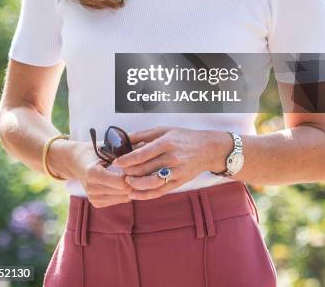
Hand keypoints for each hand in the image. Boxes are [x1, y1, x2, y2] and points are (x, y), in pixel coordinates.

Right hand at [70, 141, 144, 207]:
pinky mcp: (96, 203)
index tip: (139, 166)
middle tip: (144, 172)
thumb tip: (145, 143)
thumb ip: (125, 147)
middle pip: (123, 191)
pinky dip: (125, 193)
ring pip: (123, 198)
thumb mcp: (107, 146)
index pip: (121, 181)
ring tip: (138, 176)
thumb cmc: (94, 150)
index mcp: (93, 173)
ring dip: (132, 188)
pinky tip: (127, 183)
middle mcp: (91, 188)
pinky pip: (119, 201)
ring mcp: (93, 198)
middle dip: (135, 182)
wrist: (76, 162)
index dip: (132, 174)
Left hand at [113, 127, 232, 199]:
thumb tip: (125, 139)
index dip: (127, 159)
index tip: (116, 162)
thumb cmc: (184, 137)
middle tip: (119, 171)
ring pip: (150, 182)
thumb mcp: (165, 130)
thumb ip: (144, 134)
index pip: (143, 154)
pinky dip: (144, 195)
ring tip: (126, 181)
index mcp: (166, 143)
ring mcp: (175, 172)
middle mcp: (171, 158)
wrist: (207, 149)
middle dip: (128, 171)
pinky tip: (134, 194)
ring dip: (134, 184)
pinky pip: (159, 192)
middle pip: (144, 169)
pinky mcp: (178, 183)